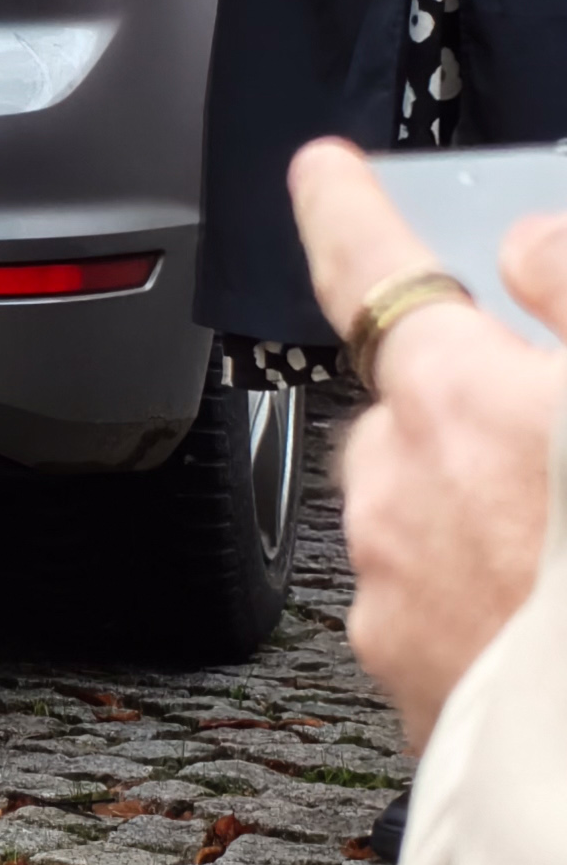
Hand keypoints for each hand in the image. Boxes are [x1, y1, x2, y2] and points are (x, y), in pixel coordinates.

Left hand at [293, 134, 566, 746]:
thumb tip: (528, 244)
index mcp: (457, 401)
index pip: (370, 267)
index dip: (345, 208)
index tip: (321, 170)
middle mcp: (397, 496)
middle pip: (407, 412)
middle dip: (464, 407)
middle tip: (555, 431)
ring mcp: (397, 602)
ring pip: (421, 518)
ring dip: (482, 512)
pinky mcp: (416, 694)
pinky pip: (439, 612)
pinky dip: (487, 601)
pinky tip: (555, 619)